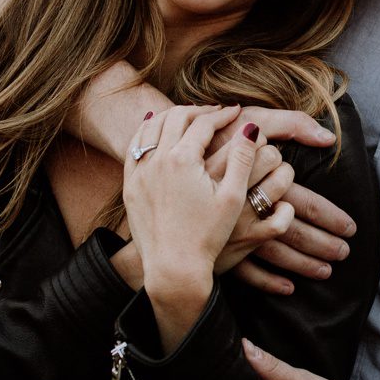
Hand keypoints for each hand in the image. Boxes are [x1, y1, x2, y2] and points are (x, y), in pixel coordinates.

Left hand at [123, 105, 258, 298]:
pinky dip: (147, 132)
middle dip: (198, 111)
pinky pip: (135, 147)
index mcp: (183, 160)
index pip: (204, 123)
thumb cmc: (207, 235)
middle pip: (177, 117)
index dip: (223, 115)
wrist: (173, 268)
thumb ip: (242, 158)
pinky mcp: (130, 185)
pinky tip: (157, 131)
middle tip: (215, 113)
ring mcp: (140, 172)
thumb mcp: (232, 196)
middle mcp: (157, 160)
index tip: (236, 111)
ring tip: (189, 117)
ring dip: (172, 116)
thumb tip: (250, 127)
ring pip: (152, 127)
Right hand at [205, 108, 358, 296]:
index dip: (330, 215)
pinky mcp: (216, 245)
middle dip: (323, 242)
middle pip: (294, 227)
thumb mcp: (249, 119)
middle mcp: (247, 207)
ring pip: (277, 252)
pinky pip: (247, 271)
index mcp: (260, 179)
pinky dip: (268, 281)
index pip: (302, 200)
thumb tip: (328, 138)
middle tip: (346, 250)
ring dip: (304, 263)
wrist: (161, 166)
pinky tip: (287, 287)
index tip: (350, 226)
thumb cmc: (211, 139)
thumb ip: (289, 123)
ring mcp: (232, 230)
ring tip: (328, 270)